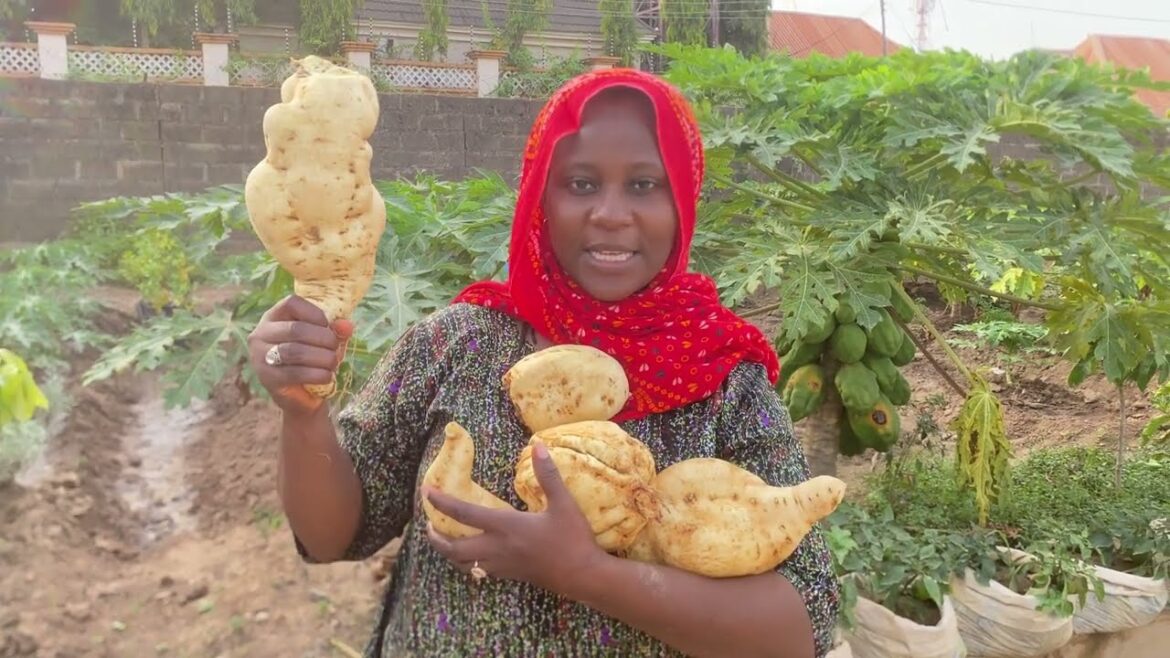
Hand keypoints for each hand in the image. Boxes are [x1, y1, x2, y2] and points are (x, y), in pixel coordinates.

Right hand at [247, 294, 352, 415]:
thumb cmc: (312, 360)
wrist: (301, 396)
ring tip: (333, 363)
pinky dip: (317, 374)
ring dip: (322, 357)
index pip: (291, 303)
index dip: (315, 313)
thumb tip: (347, 326)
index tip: (327, 327)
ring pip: (295, 351)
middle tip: (336, 349)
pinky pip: (295, 373)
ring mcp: (260, 356)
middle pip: (296, 329)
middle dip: (324, 339)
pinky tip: (327, 376)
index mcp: (274, 317)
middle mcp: (261, 334)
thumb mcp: (324, 341)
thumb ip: (334, 331)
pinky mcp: (267, 378)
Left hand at [423, 441, 604, 595]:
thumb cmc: (572, 539)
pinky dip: (467, 564)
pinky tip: (472, 556)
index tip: (427, 492)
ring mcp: (501, 565)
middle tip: (428, 526)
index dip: (442, 502)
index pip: (464, 513)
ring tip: (443, 541)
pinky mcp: (509, 575)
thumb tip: (538, 446)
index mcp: (505, 526)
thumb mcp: (563, 503)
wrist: (582, 575)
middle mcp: (497, 547)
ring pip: (463, 564)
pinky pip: (478, 572)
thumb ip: (548, 475)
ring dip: (448, 553)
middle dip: (436, 538)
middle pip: (453, 548)